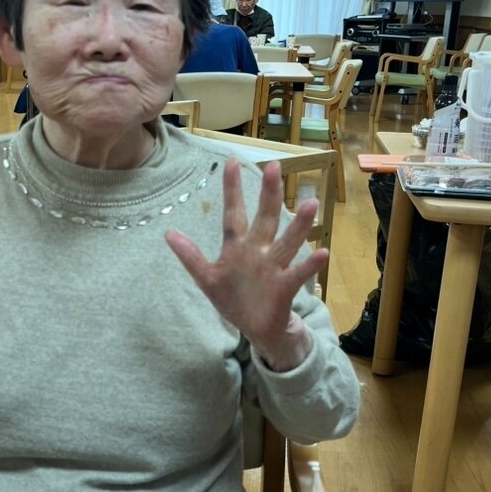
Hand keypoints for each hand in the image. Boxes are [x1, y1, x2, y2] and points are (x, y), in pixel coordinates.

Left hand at [164, 160, 327, 370]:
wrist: (256, 329)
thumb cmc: (234, 298)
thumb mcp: (207, 278)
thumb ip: (190, 256)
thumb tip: (168, 233)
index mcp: (237, 247)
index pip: (233, 213)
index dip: (232, 190)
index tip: (231, 162)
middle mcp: (258, 251)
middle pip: (265, 219)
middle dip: (269, 194)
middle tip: (275, 167)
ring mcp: (273, 267)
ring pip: (287, 242)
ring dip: (299, 225)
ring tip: (311, 204)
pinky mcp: (285, 287)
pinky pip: (298, 274)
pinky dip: (310, 265)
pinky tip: (322, 252)